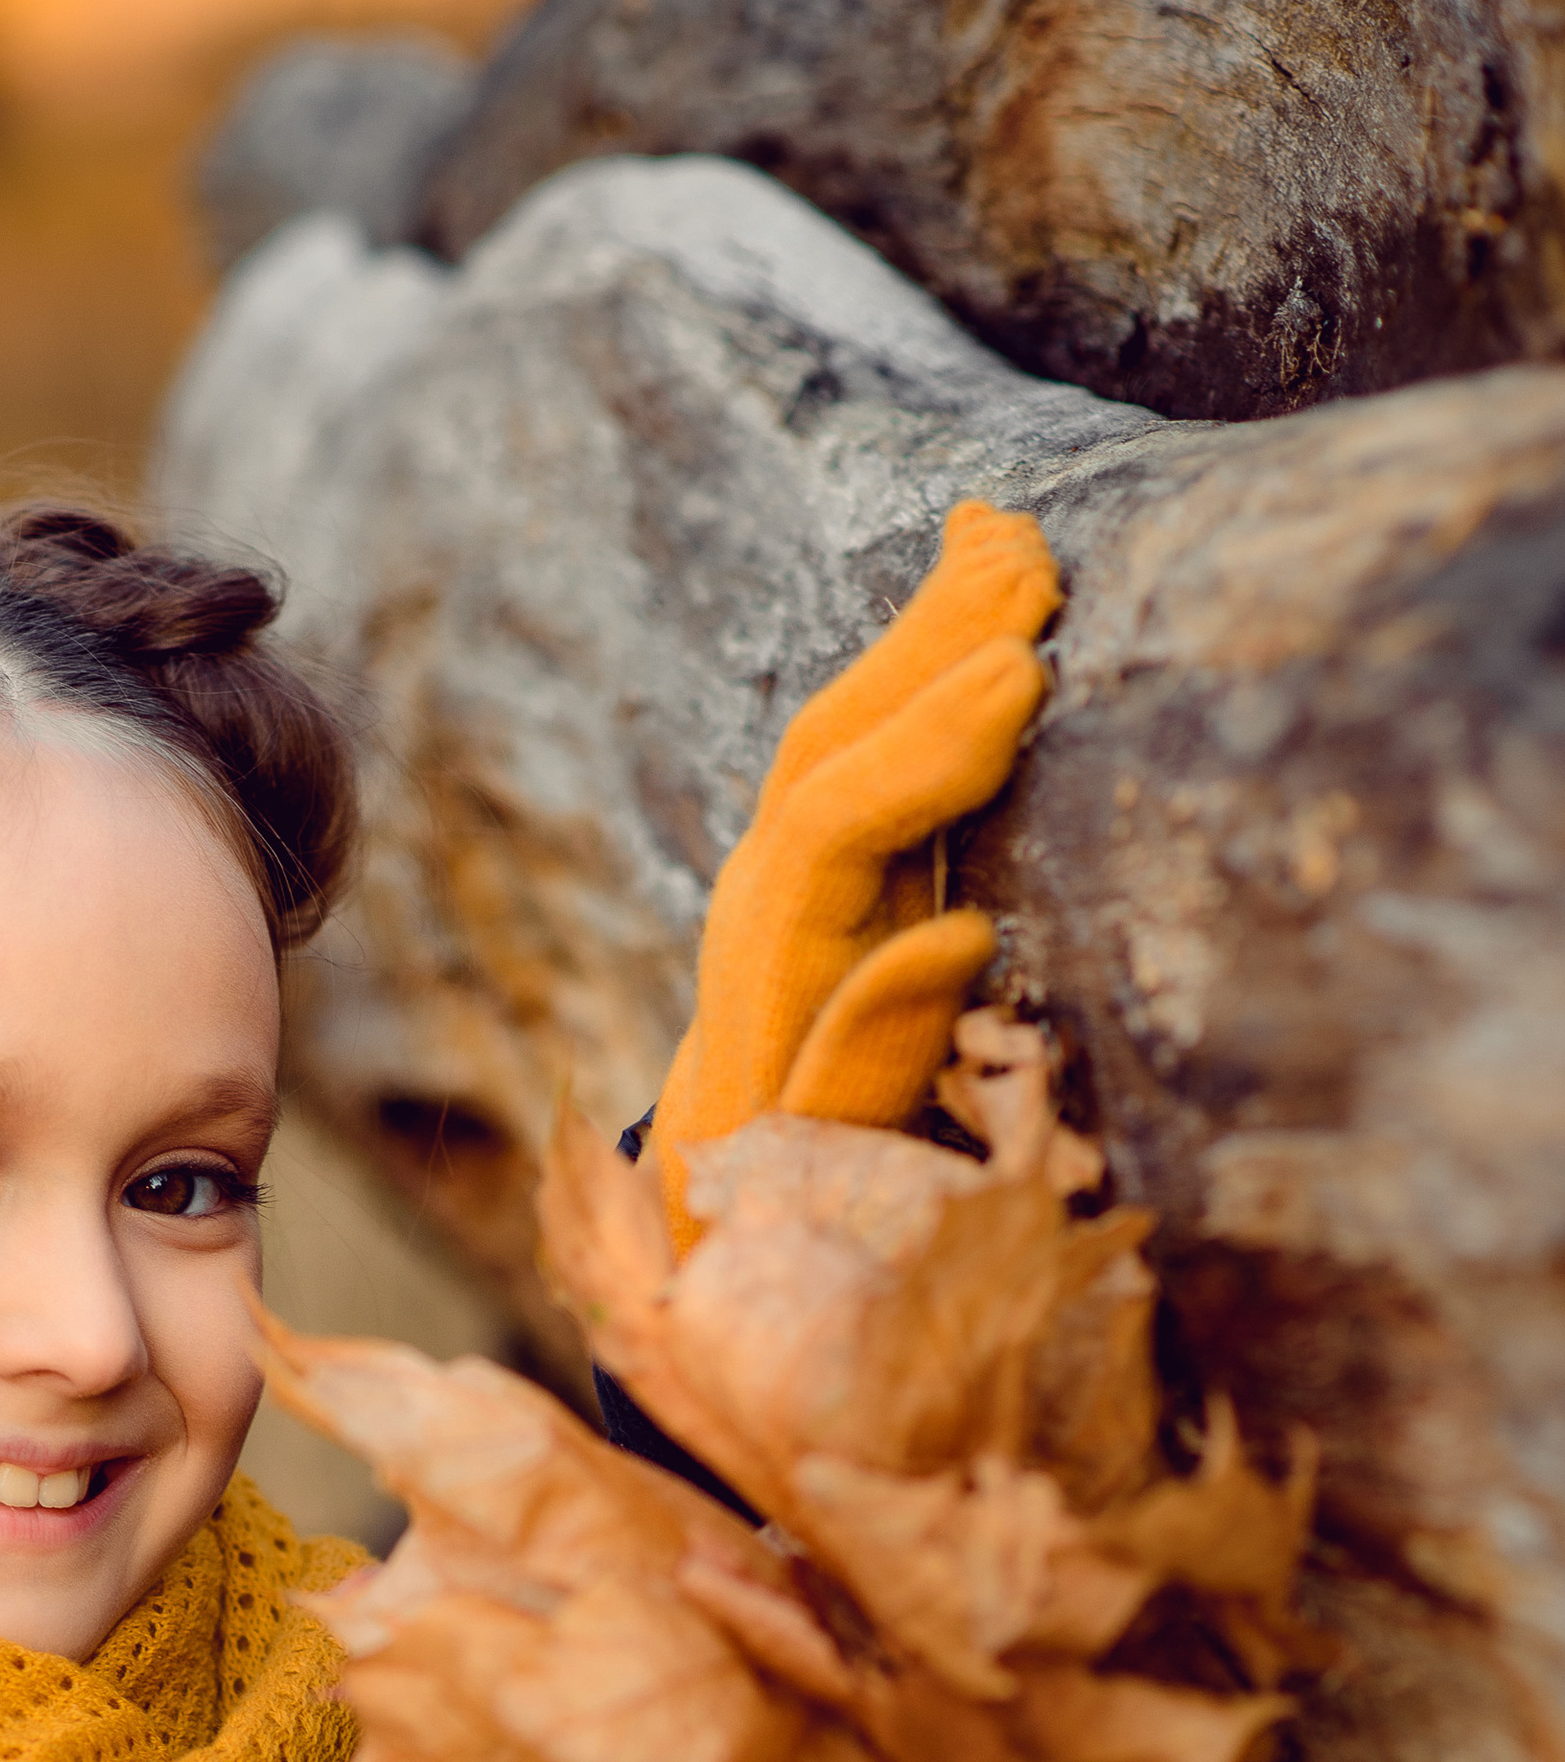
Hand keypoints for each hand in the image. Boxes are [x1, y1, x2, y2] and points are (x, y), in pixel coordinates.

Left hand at [654, 501, 1060, 1246]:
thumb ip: (871, 1063)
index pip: (832, 832)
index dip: (926, 754)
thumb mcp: (837, 1167)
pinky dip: (929, 669)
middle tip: (1028, 562)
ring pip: (851, 732)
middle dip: (929, 650)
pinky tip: (982, 592)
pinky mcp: (831, 873)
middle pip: (831, 749)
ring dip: (931, 633)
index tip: (1020, 679)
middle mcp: (765, 904)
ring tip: (1011, 539)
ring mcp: (792, 878)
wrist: (733, 1223)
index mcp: (767, 975)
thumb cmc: (806, 1219)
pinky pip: (874, 749)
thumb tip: (949, 937)